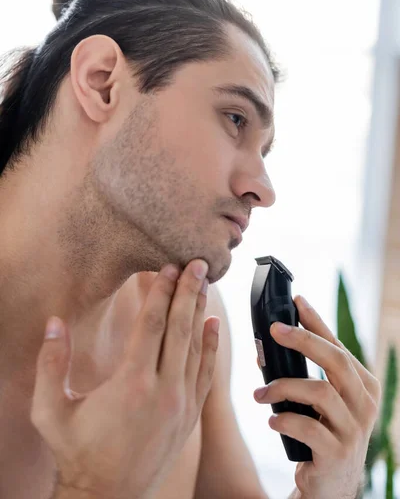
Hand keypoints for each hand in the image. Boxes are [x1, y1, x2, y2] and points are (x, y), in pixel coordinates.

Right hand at [31, 260, 219, 498]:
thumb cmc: (77, 453)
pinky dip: (211, 346)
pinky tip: (214, 325)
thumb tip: (54, 323)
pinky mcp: (190, 415)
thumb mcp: (50, 411)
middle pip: (179, 328)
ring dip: (200, 312)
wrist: (107, 498)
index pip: (151, 325)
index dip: (160, 292)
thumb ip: (50, 365)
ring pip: (195, 347)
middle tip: (198, 263)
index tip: (167, 267)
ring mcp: (181, 403)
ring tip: (203, 284)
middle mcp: (163, 390)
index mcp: (131, 384)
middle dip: (188, 292)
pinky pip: (205, 372)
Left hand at [254, 295, 380, 498]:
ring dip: (282, 386)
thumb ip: (307, 370)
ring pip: (319, 391)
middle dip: (303, 340)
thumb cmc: (322, 432)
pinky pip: (307, 426)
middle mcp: (364, 404)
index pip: (339, 345)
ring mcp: (354, 430)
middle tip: (274, 330)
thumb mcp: (321, 400)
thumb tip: (273, 338)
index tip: (297, 300)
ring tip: (260, 393)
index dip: (317, 321)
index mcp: (363, 385)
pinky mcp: (336, 454)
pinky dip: (284, 419)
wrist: (329, 487)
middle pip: (335, 360)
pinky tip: (271, 420)